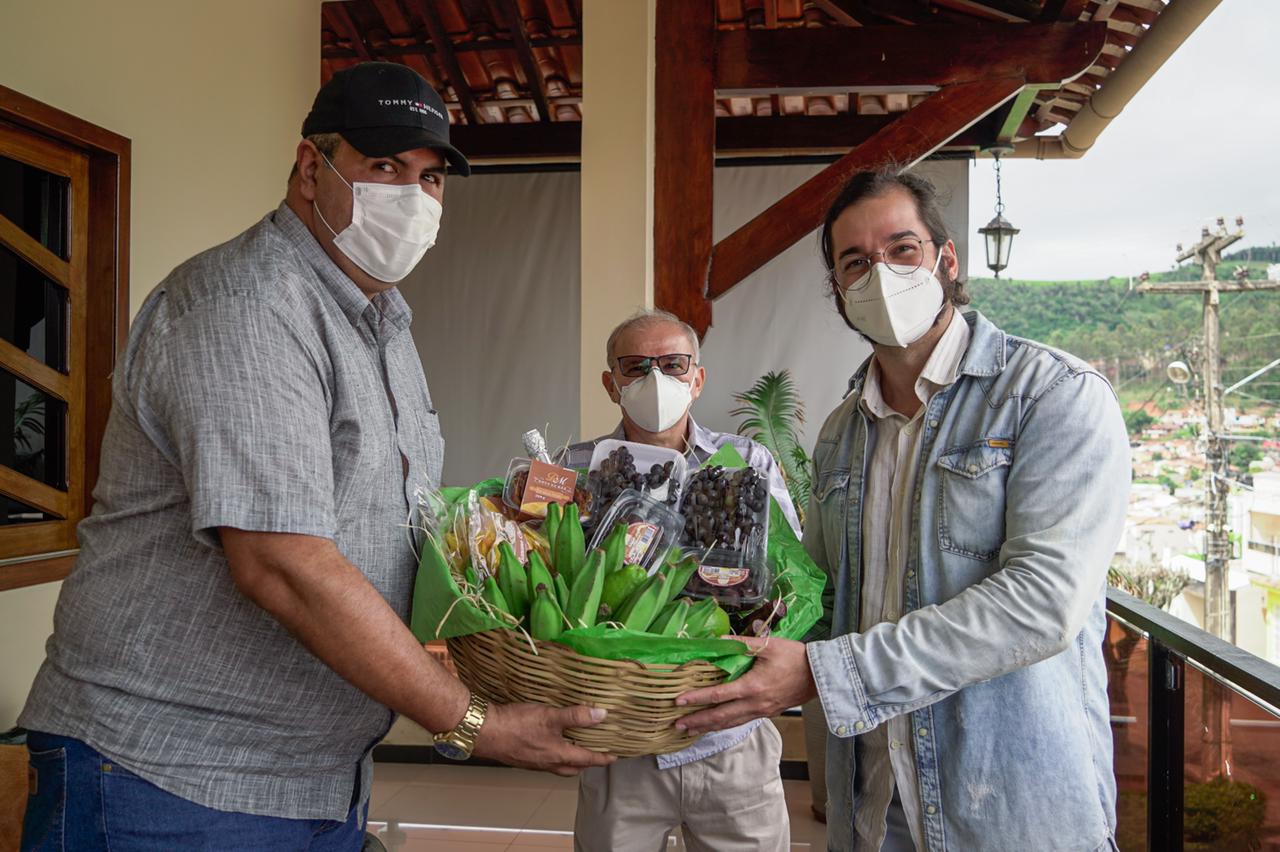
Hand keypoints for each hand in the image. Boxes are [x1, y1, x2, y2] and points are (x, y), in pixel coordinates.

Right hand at [472, 702, 616, 776]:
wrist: (484, 732)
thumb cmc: (516, 725)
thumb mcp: (550, 716)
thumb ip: (576, 716)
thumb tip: (601, 714)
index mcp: (559, 756)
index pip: (588, 759)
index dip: (603, 757)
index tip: (615, 757)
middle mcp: (547, 763)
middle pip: (574, 767)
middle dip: (587, 762)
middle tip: (597, 752)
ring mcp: (534, 762)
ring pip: (559, 764)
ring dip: (570, 758)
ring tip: (575, 744)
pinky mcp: (522, 757)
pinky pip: (545, 759)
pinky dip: (554, 753)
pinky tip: (550, 740)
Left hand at [674, 636, 816, 735]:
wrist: (820, 675)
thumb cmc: (795, 657)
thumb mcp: (768, 645)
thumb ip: (742, 643)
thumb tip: (719, 639)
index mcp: (752, 687)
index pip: (718, 695)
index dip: (697, 698)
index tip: (679, 701)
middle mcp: (754, 704)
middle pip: (720, 717)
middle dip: (697, 722)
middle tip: (677, 725)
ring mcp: (761, 711)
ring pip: (730, 723)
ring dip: (709, 727)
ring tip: (690, 730)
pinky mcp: (767, 713)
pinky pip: (741, 722)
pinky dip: (725, 725)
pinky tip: (717, 725)